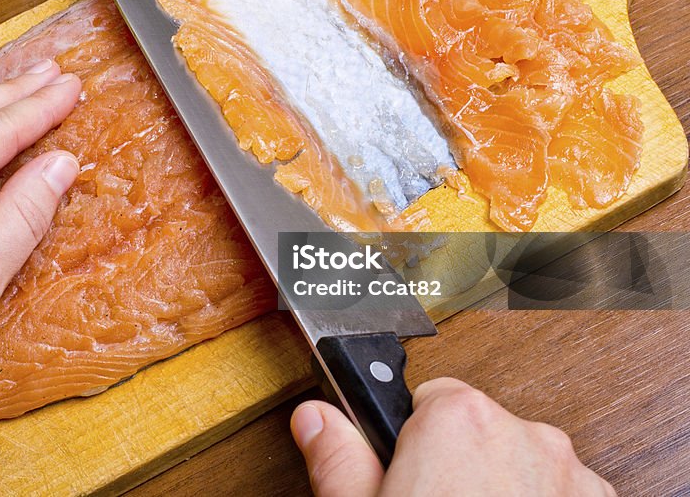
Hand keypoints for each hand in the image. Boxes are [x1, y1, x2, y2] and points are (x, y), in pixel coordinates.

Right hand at [290, 378, 615, 495]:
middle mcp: (523, 435)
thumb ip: (339, 458)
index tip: (403, 474)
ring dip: (499, 489)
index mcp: (458, 421)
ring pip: (520, 462)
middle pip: (476, 430)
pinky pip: (559, 492)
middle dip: (455, 465)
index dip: (407, 442)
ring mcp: (568, 474)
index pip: (427, 398)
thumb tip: (316, 420)